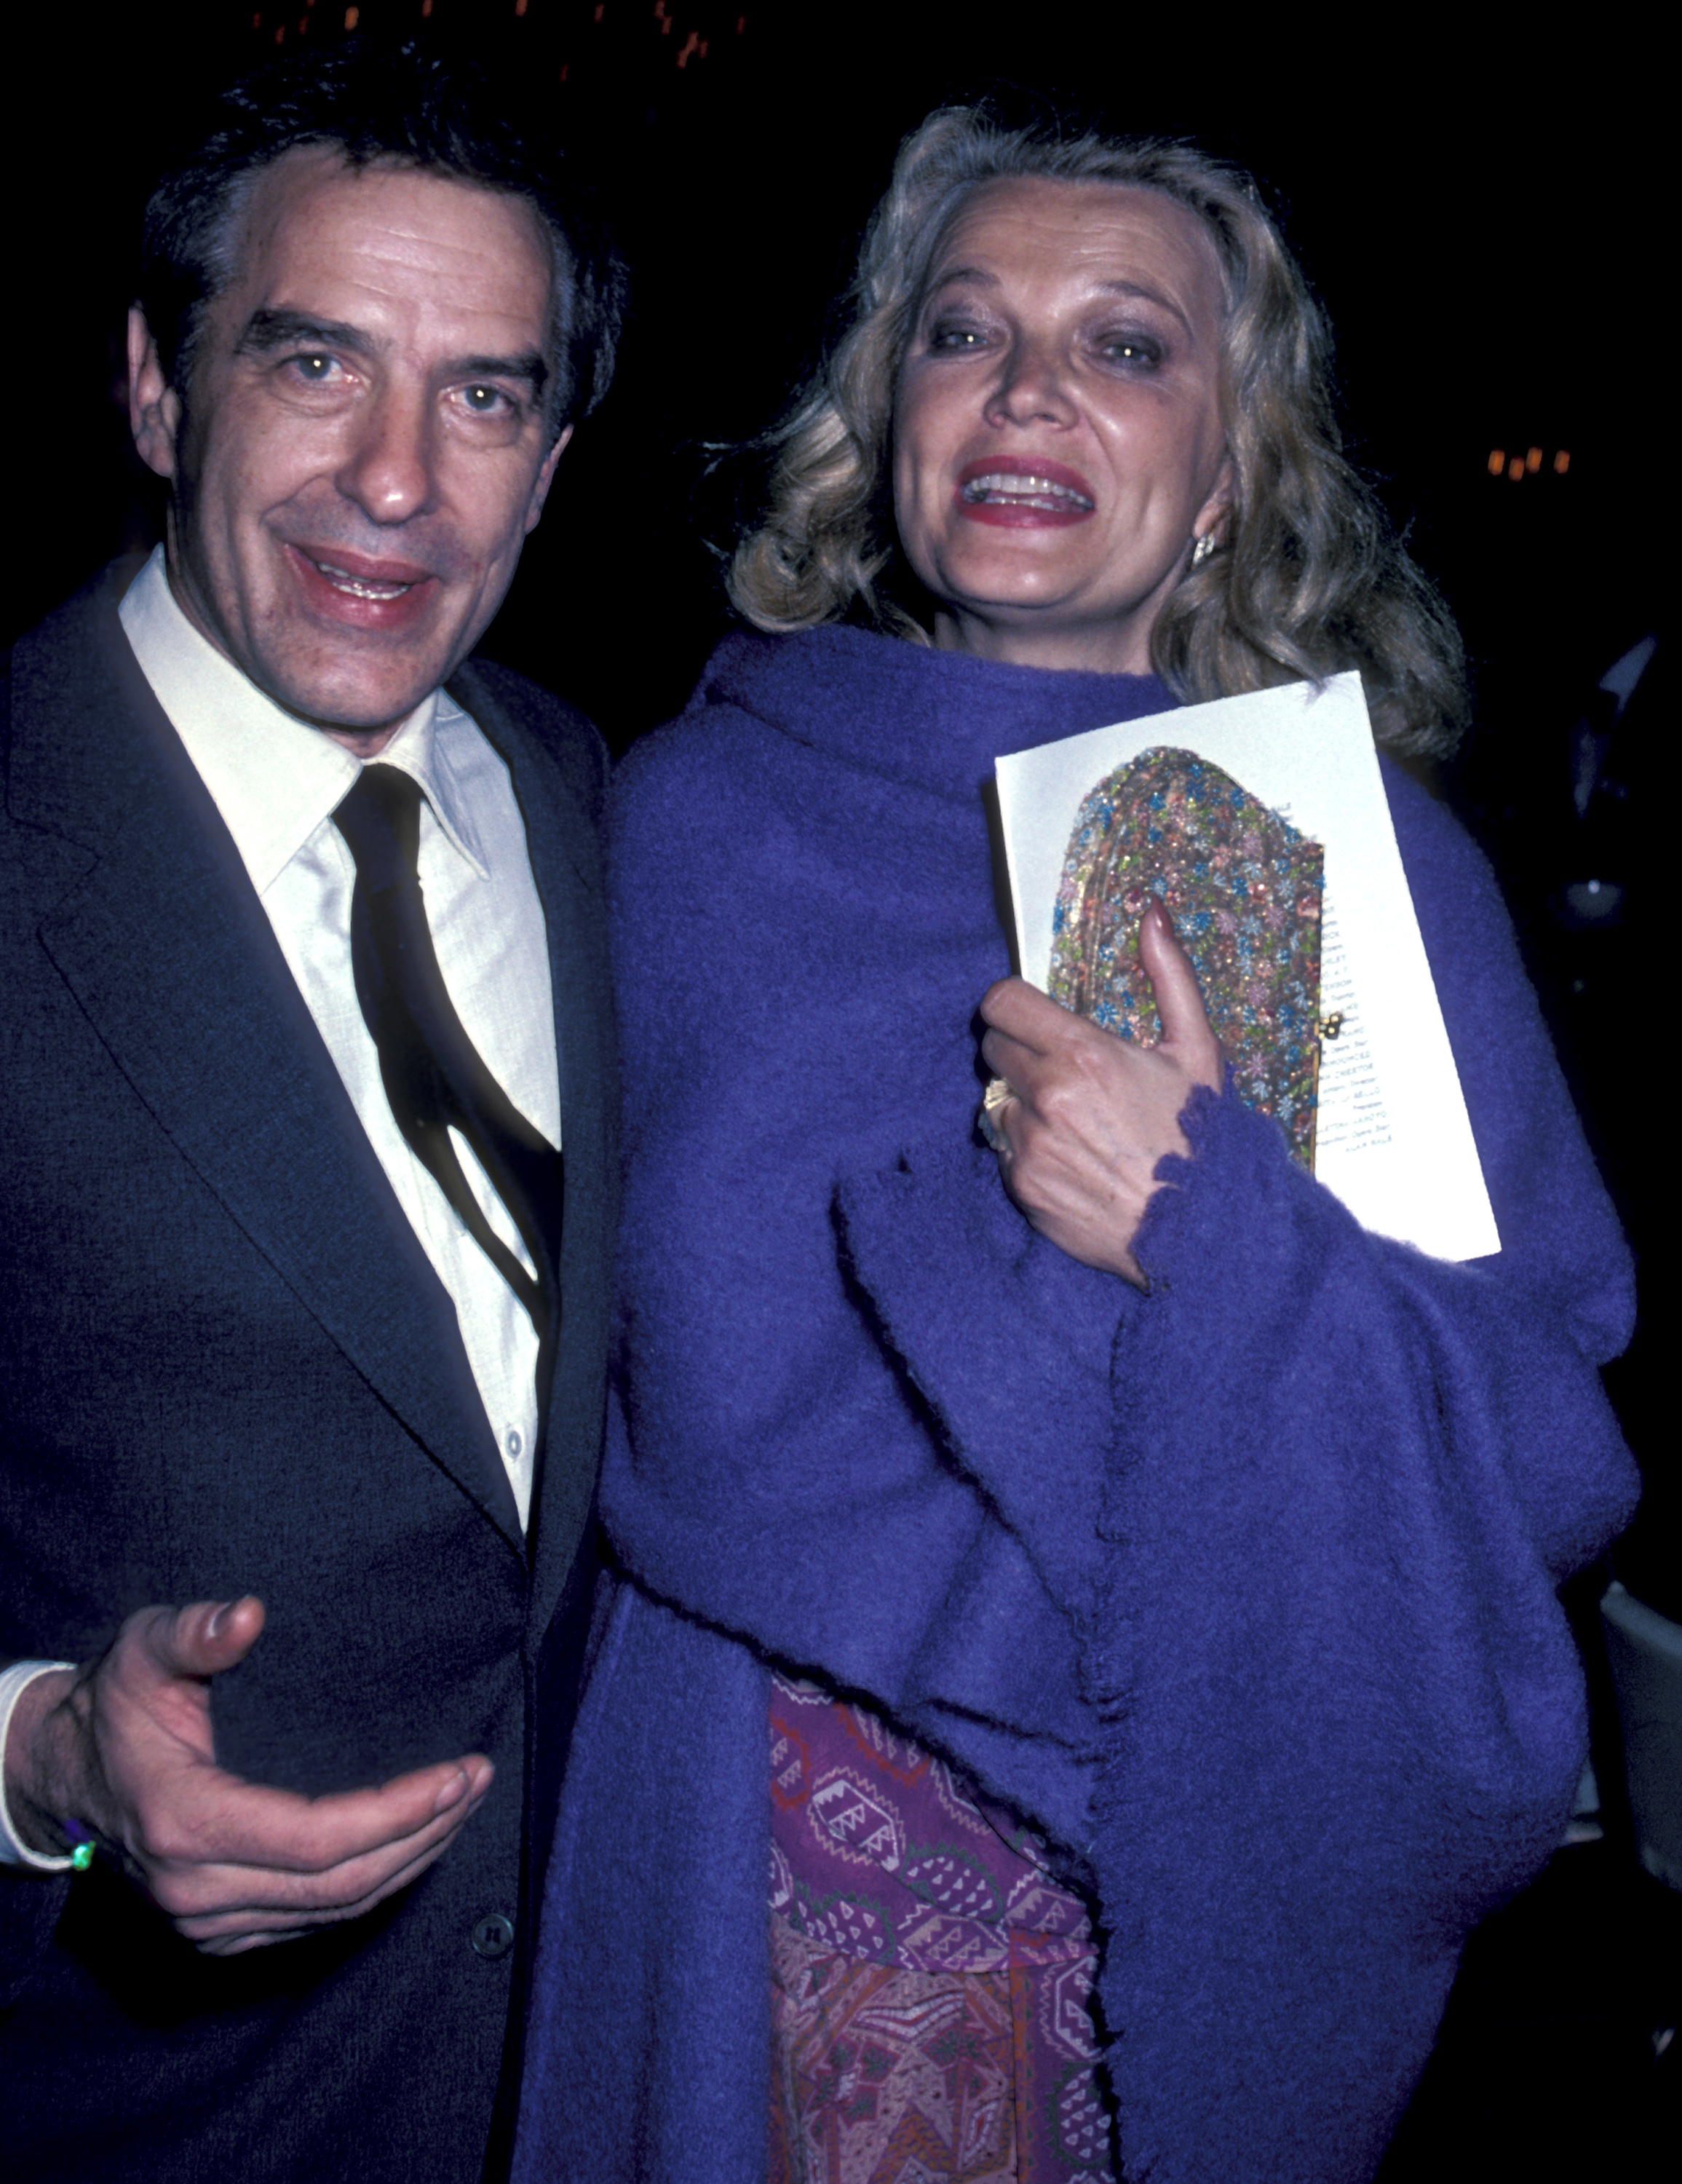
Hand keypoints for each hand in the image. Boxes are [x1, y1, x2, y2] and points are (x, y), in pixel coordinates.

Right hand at [4, 1599, 492, 1954]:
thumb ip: (195, 1631)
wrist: (68, 1772)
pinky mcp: (222, 1932)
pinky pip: (316, 1922)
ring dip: (413, 1859)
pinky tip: (417, 1840)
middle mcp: (195, 1891)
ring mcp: (207, 1922)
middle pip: (340, 1885)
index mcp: (184, 1823)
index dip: (396, 1811)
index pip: (315, 1839)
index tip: (457, 1772)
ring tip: (465, 1802)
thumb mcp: (145, 1648)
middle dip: (425, 1832)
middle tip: (478, 1779)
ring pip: (336, 1912)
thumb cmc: (118, 1702)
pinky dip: (377, 1884)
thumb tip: (247, 1614)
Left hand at [979, 900, 1222, 1281]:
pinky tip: (1069, 1156)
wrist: (1202, 1227)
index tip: (1030, 1016)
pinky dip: (1026, 1149)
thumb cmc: (1202, 1136)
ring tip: (1070, 1119)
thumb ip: (1170, 976)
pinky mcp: (1022, 1186)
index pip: (1001, 1003)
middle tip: (1060, 1069)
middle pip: (993, 1048)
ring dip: (1022, 1103)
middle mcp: (1048, 1096)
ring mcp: (1030, 1144)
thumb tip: (1152, 914)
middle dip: (1020, 1051)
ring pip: (995, 1101)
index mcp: (1084, 1054)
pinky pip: (1003, 1149)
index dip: (1012, 1005)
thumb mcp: (1198, 1049)